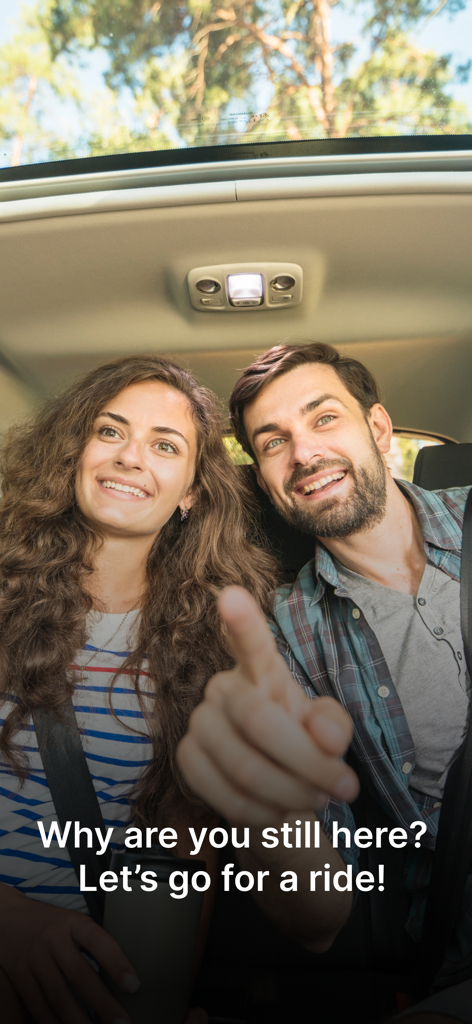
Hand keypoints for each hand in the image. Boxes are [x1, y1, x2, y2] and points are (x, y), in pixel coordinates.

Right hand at [0, 883, 138, 1023]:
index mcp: (72, 923)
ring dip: (80, 1021)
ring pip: (59, 997)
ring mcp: (35, 960)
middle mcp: (53, 940)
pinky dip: (54, 1023)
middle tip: (122, 1022)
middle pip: (80, 976)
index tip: (134, 985)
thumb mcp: (73, 923)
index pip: (99, 941)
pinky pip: (39, 1006)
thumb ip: (93, 943)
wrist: (8, 917)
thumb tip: (121, 975)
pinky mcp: (20, 977)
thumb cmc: (50, 924)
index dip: (117, 963)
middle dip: (103, 1003)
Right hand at [177, 586, 358, 824]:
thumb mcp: (328, 730)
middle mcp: (223, 688)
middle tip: (344, 786)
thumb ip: (334, 725)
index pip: (251, 643)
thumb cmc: (301, 744)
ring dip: (293, 794)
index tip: (231, 595)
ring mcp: (199, 723)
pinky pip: (228, 797)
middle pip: (260, 722)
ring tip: (317, 799)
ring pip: (246, 767)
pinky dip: (266, 814)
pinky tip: (282, 812)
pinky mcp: (186, 759)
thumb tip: (325, 738)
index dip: (241, 621)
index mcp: (261, 670)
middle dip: (309, 763)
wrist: (271, 787)